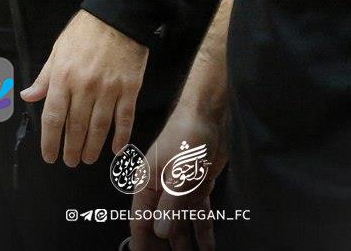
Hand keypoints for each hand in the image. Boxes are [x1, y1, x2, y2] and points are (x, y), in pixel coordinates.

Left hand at [20, 11, 148, 165]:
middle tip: (70, 161)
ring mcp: (109, 88)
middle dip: (71, 149)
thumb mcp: (58, 49)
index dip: (50, 141)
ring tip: (88, 158)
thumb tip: (27, 96)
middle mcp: (85, 86)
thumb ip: (44, 77)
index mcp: (64, 76)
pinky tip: (116, 148)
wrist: (118, 14)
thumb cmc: (84, 31)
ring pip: (99, 127)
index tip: (49, 156)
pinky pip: (125, 118)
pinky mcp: (130, 88)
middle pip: (76, 127)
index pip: (53, 117)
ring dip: (92, 147)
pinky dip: (121, 136)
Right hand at [130, 105, 225, 250]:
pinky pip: (197, 215)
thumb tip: (162, 232)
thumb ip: (171, 203)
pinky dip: (202, 231)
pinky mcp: (195, 188)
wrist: (210, 114)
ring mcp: (178, 190)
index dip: (142, 245)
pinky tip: (208, 246)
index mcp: (147, 184)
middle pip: (159, 228)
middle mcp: (160, 190)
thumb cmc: (188, 134)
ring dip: (186, 245)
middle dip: (165, 248)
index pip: (140, 222)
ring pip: (179, 225)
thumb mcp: (179, 171)